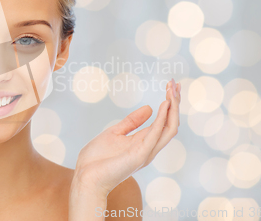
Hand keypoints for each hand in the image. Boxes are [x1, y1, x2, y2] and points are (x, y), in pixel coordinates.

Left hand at [72, 78, 180, 196]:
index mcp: (144, 143)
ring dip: (172, 108)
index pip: (163, 121)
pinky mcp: (140, 155)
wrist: (85, 177)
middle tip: (175, 83)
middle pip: (171, 123)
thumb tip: (149, 108)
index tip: (171, 85)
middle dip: (174, 103)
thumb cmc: (97, 160)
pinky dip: (162, 118)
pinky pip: (156, 134)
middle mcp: (149, 148)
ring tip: (172, 90)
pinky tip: (164, 104)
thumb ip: (131, 122)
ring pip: (169, 128)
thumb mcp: (114, 133)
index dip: (169, 103)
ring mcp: (146, 152)